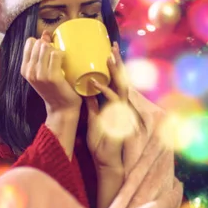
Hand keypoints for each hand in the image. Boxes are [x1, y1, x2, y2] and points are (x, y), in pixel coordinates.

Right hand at [20, 30, 81, 114]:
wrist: (62, 108)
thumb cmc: (55, 89)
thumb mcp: (43, 71)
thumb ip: (42, 53)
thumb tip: (46, 33)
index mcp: (25, 69)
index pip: (30, 42)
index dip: (40, 42)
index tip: (49, 50)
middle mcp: (30, 71)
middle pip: (39, 43)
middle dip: (49, 45)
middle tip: (57, 57)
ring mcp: (40, 74)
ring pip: (46, 47)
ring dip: (56, 50)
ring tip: (61, 61)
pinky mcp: (52, 77)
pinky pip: (56, 54)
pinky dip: (62, 54)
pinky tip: (65, 62)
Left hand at [85, 42, 137, 171]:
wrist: (105, 159)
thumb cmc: (100, 141)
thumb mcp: (93, 119)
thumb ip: (92, 104)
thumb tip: (86, 90)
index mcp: (113, 104)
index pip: (115, 82)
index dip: (113, 68)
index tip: (109, 51)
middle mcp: (119, 106)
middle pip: (121, 80)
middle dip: (117, 64)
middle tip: (112, 47)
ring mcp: (120, 112)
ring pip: (120, 87)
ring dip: (114, 73)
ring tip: (108, 58)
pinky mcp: (118, 119)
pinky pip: (112, 103)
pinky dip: (105, 92)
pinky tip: (96, 84)